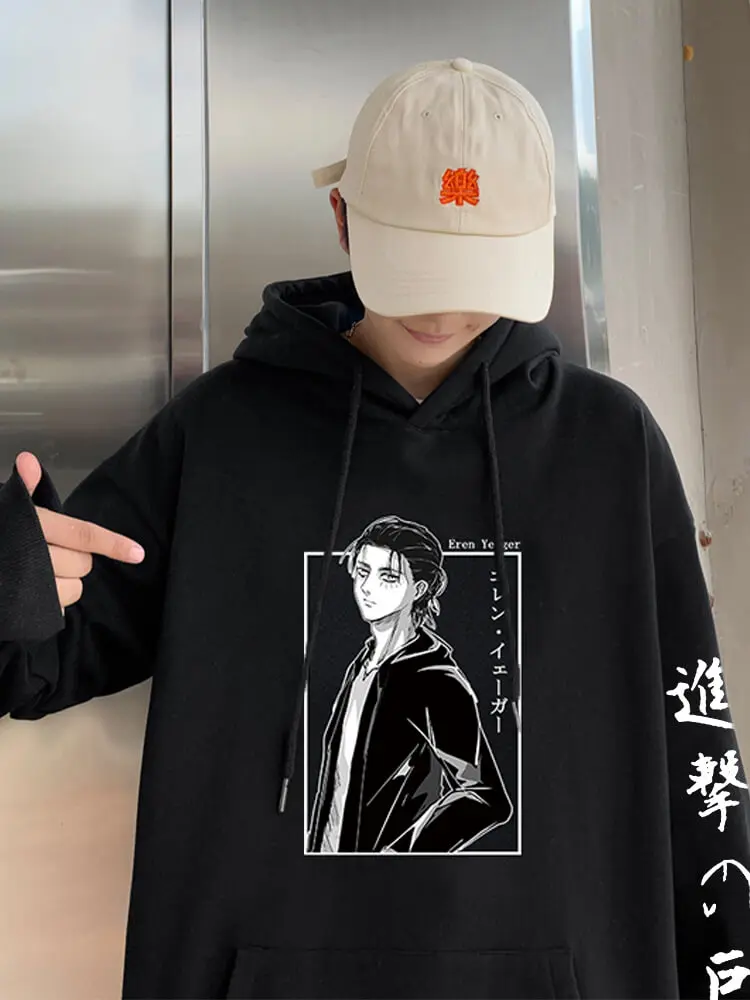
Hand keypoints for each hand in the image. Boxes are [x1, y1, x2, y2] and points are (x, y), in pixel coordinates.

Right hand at [15, 451, 145, 614]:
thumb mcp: (2, 508)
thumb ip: (21, 491)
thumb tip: (28, 461)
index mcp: (34, 527)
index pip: (83, 535)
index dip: (113, 544)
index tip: (138, 553)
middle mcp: (34, 556)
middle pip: (82, 565)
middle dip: (77, 561)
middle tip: (55, 553)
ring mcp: (28, 586)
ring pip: (72, 590)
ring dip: (66, 584)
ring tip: (43, 573)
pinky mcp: (22, 609)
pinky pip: (55, 611)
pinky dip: (52, 603)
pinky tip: (36, 592)